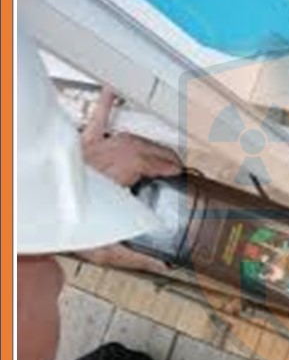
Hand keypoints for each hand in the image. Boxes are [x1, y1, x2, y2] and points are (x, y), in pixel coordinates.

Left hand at [77, 86, 181, 271]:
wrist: (38, 216)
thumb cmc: (68, 229)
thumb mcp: (106, 250)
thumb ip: (137, 258)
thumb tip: (162, 266)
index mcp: (116, 179)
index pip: (149, 166)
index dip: (167, 168)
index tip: (178, 174)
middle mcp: (106, 161)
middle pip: (143, 151)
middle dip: (164, 157)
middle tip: (176, 165)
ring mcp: (94, 152)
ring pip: (128, 140)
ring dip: (148, 144)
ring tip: (162, 151)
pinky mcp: (82, 149)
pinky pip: (96, 123)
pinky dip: (106, 106)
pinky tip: (112, 93)